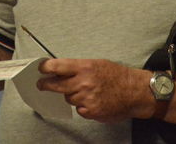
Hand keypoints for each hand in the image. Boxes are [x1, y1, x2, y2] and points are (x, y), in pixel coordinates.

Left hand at [37, 58, 151, 122]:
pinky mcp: (91, 111)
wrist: (135, 91)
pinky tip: (93, 101)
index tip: (40, 69)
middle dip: (45, 85)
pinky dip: (83, 106)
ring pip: (68, 98)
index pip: (57, 66)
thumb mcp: (97, 63)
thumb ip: (78, 67)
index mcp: (84, 67)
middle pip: (55, 85)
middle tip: (41, 85)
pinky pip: (79, 109)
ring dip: (72, 95)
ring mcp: (86, 98)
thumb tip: (60, 69)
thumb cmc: (117, 76)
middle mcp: (83, 82)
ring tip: (86, 92)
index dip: (45, 68)